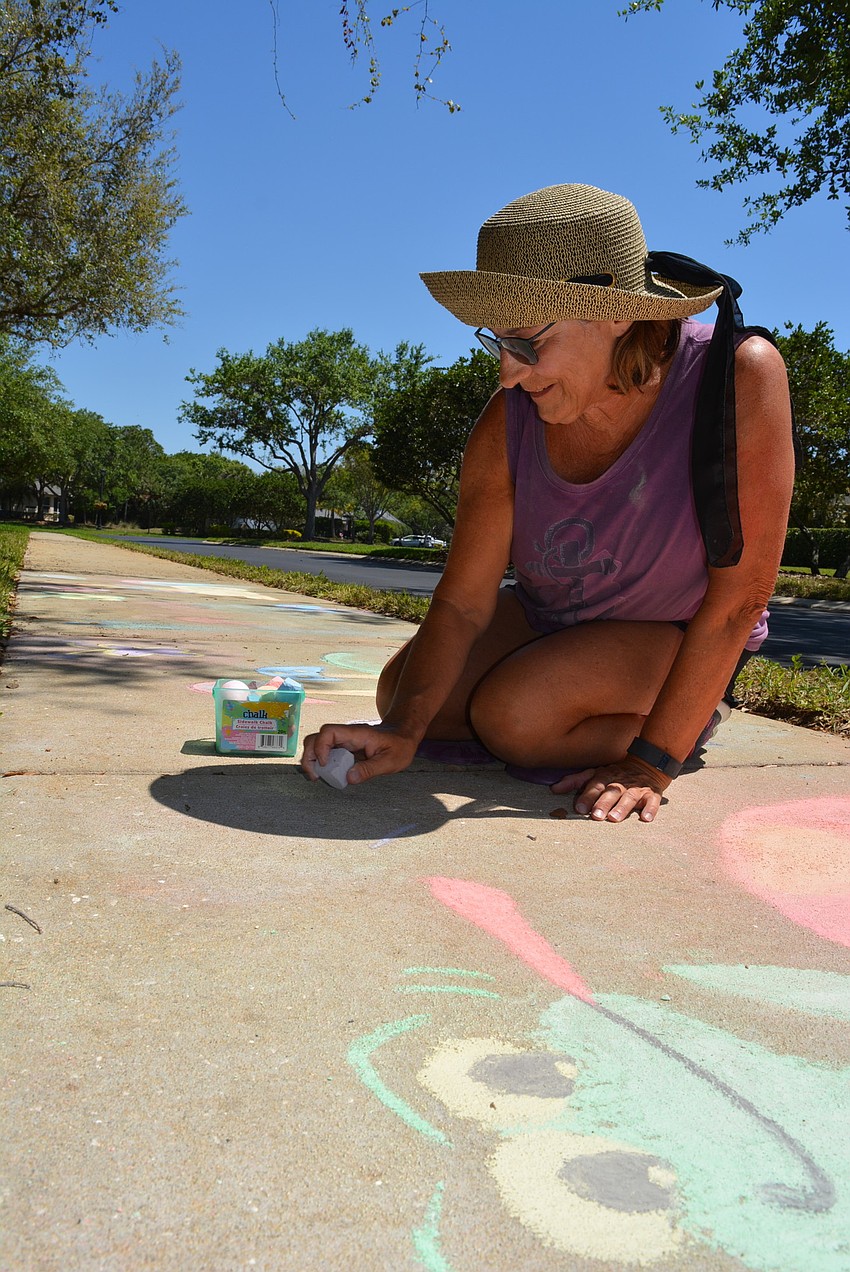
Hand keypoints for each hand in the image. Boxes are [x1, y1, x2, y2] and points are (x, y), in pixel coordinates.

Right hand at [300, 723, 417, 786]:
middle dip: (309, 755)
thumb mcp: (391, 761)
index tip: (325, 764)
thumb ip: (370, 769)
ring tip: (317, 777)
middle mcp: (347, 735)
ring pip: (317, 744)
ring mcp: (344, 741)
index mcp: (357, 734)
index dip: (321, 747)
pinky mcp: (345, 748)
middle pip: (316, 737)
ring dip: (313, 760)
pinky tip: (327, 775)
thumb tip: (348, 778)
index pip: (329, 732)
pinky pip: (327, 752)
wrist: (404, 735)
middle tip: (315, 775)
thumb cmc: (400, 746)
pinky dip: (322, 763)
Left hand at [571, 760, 668, 823]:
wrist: (647, 764)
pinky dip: (650, 809)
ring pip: (630, 797)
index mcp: (606, 776)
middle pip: (611, 792)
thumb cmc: (616, 774)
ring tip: (614, 818)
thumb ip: (575, 781)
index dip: (587, 796)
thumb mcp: (595, 774)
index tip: (579, 808)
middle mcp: (621, 782)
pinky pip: (653, 801)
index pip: (595, 785)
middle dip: (603, 803)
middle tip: (596, 816)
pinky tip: (646, 818)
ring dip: (622, 807)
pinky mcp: (653, 794)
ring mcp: (638, 788)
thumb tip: (554, 789)